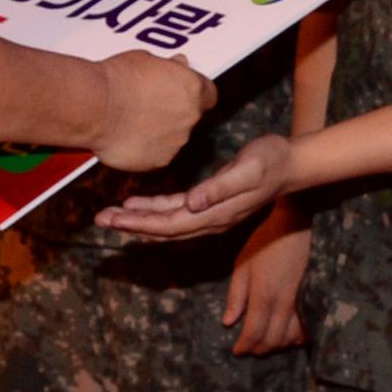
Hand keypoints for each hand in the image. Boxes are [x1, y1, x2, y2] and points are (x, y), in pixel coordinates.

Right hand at [92, 51, 215, 171]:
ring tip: (134, 122)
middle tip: (150, 107)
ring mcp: (176, 142)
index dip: (195, 94)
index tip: (182, 92)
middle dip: (175, 113)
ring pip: (174, 138)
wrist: (95, 106)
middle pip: (191, 117)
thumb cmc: (118, 78)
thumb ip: (170, 67)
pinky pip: (156, 155)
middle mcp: (190, 117)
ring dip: (161, 132)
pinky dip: (146, 149)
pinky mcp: (158, 161)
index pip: (209, 94)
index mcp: (192, 88)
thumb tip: (180, 64)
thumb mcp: (147, 59)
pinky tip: (128, 138)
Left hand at [101, 131, 295, 239]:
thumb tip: (193, 202)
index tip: (115, 220)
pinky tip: (136, 204)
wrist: (291, 164)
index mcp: (215, 213)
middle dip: (131, 226)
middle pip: (163, 229)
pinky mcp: (209, 202)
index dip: (141, 224)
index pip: (170, 225)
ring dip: (138, 220)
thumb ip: (220, 188)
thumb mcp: (249, 170)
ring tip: (110, 215)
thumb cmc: (271, 162)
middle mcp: (209, 219)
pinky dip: (154, 209)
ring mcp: (209, 213)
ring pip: (166, 223)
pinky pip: (175, 211)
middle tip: (100, 219)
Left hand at [223, 206, 310, 355]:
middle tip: (248, 349)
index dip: (244, 346)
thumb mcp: (242, 265)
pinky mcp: (312, 298)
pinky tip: (288, 336)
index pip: (253, 333)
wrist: (296, 225)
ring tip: (264, 342)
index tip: (236, 351)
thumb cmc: (265, 241)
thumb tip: (228, 322)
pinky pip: (306, 327)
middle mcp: (284, 303)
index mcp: (263, 295)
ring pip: (290, 338)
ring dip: (276, 345)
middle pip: (272, 340)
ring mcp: (301, 302)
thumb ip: (235, 296)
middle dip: (259, 349)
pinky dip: (296, 337)